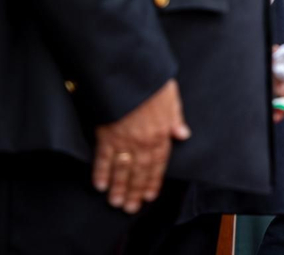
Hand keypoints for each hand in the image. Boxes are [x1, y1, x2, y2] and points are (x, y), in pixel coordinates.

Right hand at [92, 78, 188, 212]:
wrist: (130, 75)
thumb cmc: (152, 83)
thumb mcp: (172, 98)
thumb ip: (176, 118)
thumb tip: (183, 134)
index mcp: (161, 132)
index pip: (159, 162)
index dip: (153, 180)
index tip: (149, 196)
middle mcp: (144, 140)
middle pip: (140, 170)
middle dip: (135, 190)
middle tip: (130, 208)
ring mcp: (124, 140)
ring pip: (122, 169)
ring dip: (119, 187)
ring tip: (116, 202)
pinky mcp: (106, 135)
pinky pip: (103, 158)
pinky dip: (101, 172)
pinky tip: (100, 185)